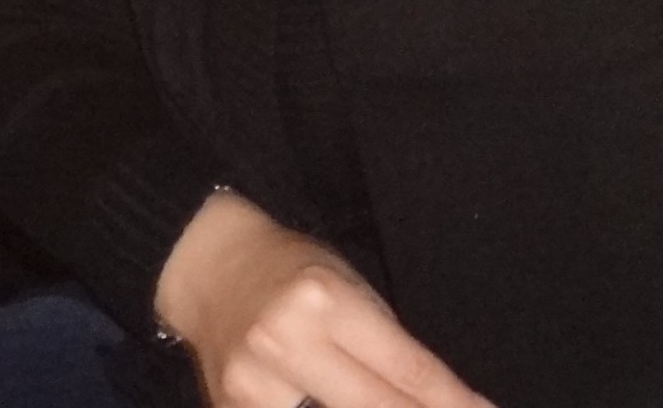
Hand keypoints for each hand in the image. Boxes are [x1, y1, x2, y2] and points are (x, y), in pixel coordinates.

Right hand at [156, 193, 490, 407]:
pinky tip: (336, 406)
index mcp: (323, 301)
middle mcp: (285, 343)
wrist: (208, 268)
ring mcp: (253, 385)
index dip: (454, 403)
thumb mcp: (347, 288)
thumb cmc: (289, 271)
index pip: (407, 371)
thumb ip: (387, 348)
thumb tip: (440, 402)